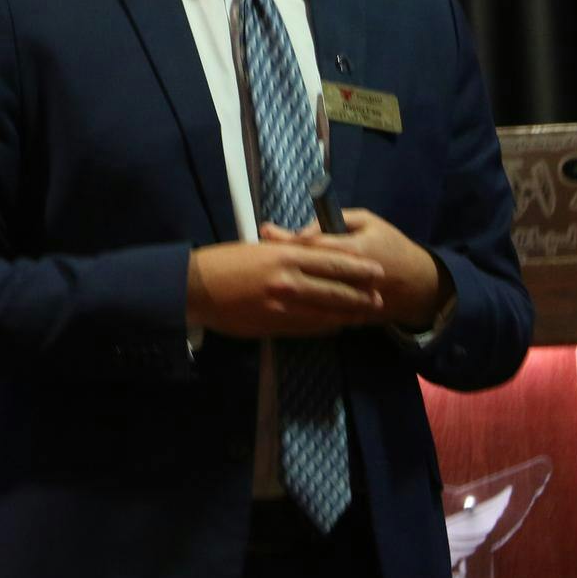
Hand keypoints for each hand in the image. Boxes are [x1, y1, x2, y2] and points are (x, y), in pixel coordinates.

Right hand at [186, 236, 384, 337]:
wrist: (197, 287)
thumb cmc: (226, 262)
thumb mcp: (260, 249)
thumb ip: (289, 252)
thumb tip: (313, 251)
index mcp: (286, 256)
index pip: (332, 261)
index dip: (358, 269)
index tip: (377, 272)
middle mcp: (288, 282)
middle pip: (335, 291)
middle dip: (360, 296)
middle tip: (379, 299)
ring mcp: (282, 307)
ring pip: (325, 313)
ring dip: (347, 315)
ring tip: (364, 316)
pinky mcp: (274, 326)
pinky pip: (307, 328)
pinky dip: (325, 327)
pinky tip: (335, 326)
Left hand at [266, 208, 450, 329]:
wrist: (416, 284)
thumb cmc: (388, 245)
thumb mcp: (369, 222)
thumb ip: (338, 220)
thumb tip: (305, 230)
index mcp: (353, 250)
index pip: (313, 244)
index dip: (287, 239)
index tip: (266, 232)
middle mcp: (346, 278)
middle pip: (305, 271)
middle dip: (278, 263)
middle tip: (255, 255)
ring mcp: (346, 301)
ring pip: (308, 296)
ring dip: (283, 288)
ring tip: (260, 279)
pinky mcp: (347, 317)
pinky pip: (319, 315)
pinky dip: (300, 308)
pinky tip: (279, 302)